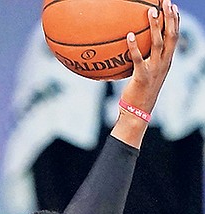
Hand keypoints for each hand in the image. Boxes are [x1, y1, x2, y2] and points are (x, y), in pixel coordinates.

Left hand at [120, 0, 179, 116]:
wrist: (137, 112)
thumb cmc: (138, 93)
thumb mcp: (144, 73)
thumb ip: (142, 60)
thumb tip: (130, 47)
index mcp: (166, 61)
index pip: (175, 36)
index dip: (176, 20)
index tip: (173, 6)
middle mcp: (164, 63)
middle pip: (171, 35)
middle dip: (170, 17)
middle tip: (166, 1)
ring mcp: (155, 70)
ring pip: (158, 43)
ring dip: (155, 26)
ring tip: (151, 11)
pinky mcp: (142, 77)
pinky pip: (138, 59)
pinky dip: (134, 47)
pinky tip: (129, 35)